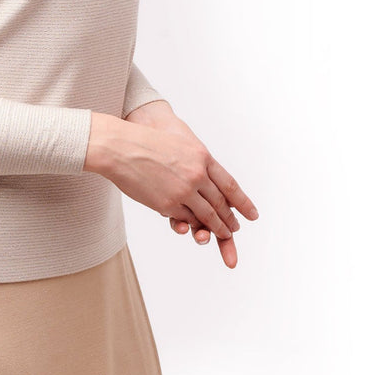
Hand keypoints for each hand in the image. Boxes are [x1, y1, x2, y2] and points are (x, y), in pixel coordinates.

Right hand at [86, 100, 258, 268]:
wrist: (121, 146)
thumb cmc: (147, 140)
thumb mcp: (181, 143)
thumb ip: (197, 160)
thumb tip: (209, 174)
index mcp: (202, 157)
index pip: (229, 184)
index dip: (243, 202)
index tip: (253, 214)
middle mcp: (197, 175)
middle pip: (221, 203)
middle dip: (230, 219)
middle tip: (236, 228)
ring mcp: (183, 191)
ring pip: (207, 216)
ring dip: (217, 228)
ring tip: (224, 234)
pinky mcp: (167, 204)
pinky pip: (185, 219)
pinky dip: (190, 224)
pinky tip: (195, 228)